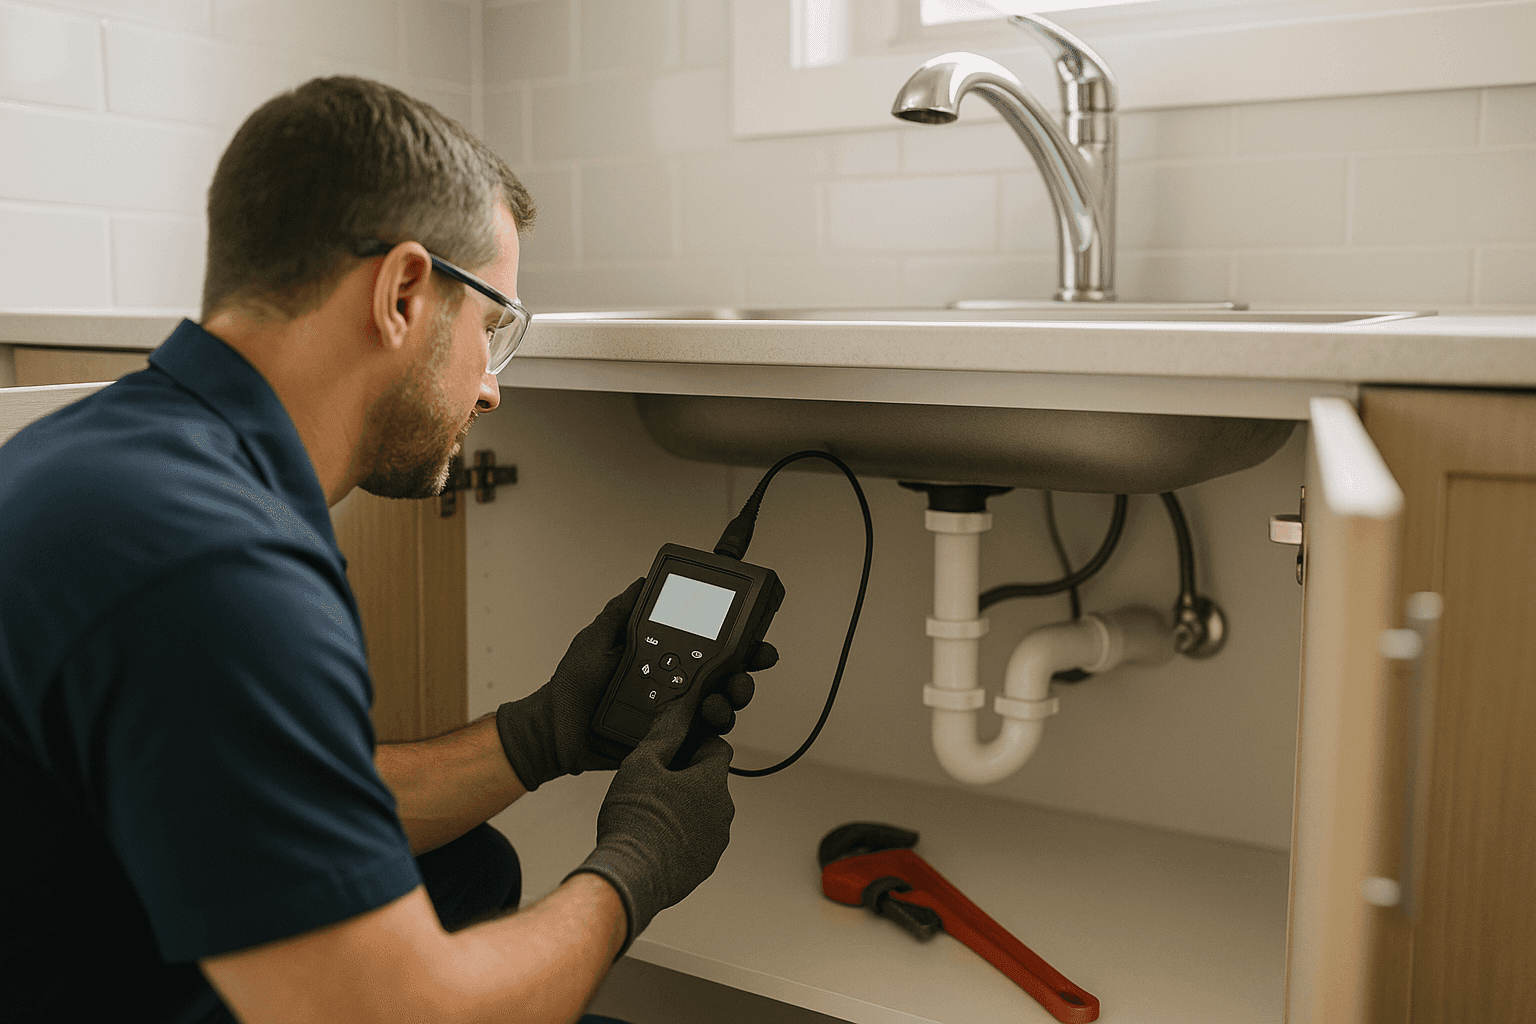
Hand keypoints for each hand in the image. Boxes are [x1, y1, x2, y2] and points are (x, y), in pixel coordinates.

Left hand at [494, 580, 774, 790]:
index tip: (754, 635)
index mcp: (665, 657)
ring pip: (722, 706)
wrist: (556, 730)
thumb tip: (641, 581)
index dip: (738, 640)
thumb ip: (620, 611)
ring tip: (718, 700)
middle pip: (727, 676)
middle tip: (748, 667)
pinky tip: (706, 721)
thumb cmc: (573, 687)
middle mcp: (677, 684)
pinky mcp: (672, 741)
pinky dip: (712, 731)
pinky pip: (702, 738)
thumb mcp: (596, 638)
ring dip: (731, 700)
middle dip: (747, 671)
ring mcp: (677, 714)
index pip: (711, 645)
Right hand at [565, 701, 733, 953]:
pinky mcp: (704, 865)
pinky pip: (697, 838)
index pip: (717, 747)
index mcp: (713, 782)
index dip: (694, 743)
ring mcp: (715, 841)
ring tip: (650, 812)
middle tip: (653, 782)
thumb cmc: (635, 822)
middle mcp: (723, 812)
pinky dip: (682, 834)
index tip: (673, 751)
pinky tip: (654, 836)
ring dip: (685, 806)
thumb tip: (679, 712)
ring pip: (704, 811)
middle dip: (686, 777)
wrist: (630, 876)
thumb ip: (666, 733)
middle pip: (710, 780)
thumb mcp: (642, 763)